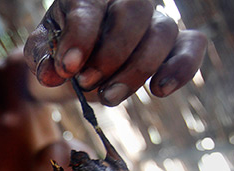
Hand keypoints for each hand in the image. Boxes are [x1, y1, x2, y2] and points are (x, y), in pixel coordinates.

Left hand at [24, 0, 206, 105]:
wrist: (73, 67)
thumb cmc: (58, 53)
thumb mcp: (40, 54)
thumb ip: (42, 59)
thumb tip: (52, 74)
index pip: (90, 7)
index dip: (80, 38)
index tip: (67, 69)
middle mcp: (126, 1)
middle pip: (134, 12)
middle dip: (110, 54)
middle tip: (87, 83)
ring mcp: (153, 20)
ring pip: (162, 33)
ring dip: (136, 70)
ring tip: (107, 98)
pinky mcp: (174, 44)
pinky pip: (193, 45)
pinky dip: (182, 67)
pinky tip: (159, 90)